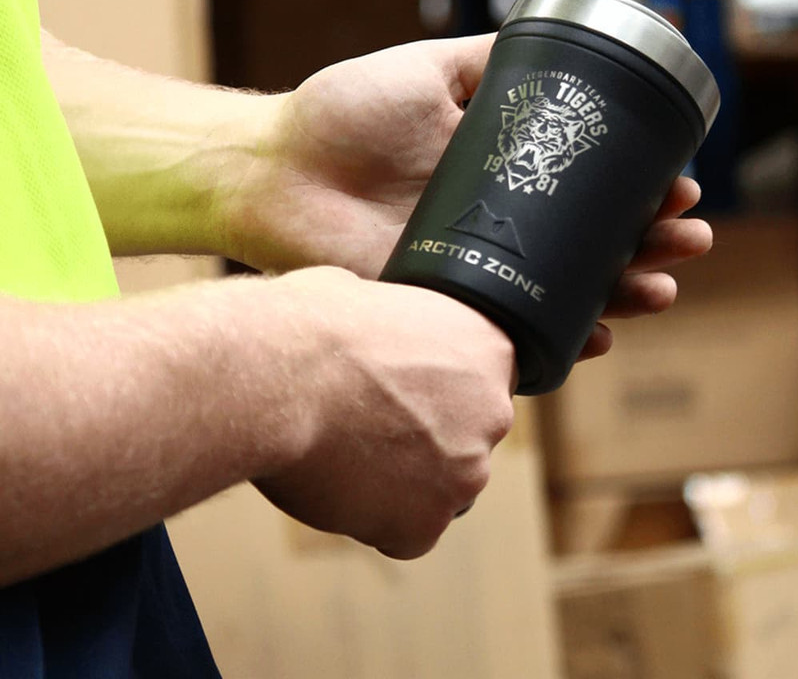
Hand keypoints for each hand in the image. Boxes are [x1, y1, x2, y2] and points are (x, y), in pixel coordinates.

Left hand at [220, 36, 710, 351]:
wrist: (273, 172)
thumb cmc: (341, 117)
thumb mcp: (425, 69)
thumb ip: (483, 59)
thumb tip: (550, 32)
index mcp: (501, 173)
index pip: (588, 187)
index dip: (639, 189)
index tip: (679, 184)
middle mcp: (498, 224)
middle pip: (591, 243)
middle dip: (649, 242)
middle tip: (688, 237)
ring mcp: (474, 270)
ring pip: (566, 292)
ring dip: (623, 292)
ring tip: (664, 285)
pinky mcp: (443, 308)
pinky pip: (513, 333)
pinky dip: (561, 340)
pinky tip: (602, 335)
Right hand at [254, 269, 515, 559]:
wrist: (278, 377)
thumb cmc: (310, 324)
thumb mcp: (367, 294)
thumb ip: (394, 324)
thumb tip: (371, 326)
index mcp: (489, 347)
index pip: (479, 381)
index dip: (435, 389)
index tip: (398, 390)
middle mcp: (492, 413)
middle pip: (465, 439)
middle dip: (423, 437)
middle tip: (367, 423)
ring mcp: (465, 475)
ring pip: (437, 489)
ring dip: (400, 480)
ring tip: (342, 453)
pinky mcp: (425, 526)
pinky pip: (405, 532)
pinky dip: (374, 518)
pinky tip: (339, 486)